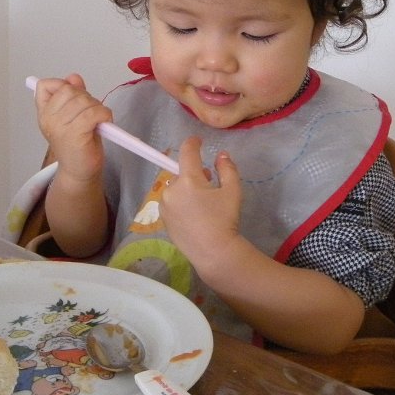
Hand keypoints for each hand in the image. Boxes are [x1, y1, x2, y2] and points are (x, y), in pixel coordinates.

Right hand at [34, 73, 112, 181]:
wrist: (79, 171)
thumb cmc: (78, 144)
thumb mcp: (74, 115)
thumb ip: (73, 95)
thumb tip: (73, 77)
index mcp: (44, 113)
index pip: (45, 85)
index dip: (62, 85)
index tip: (74, 98)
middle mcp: (48, 119)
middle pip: (69, 90)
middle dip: (86, 97)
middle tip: (91, 113)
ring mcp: (60, 127)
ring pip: (83, 100)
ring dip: (97, 107)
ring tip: (97, 120)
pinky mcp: (75, 135)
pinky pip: (93, 113)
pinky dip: (104, 114)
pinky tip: (104, 123)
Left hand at [158, 136, 242, 267]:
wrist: (213, 252)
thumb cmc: (224, 220)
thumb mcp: (232, 191)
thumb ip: (227, 169)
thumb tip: (221, 155)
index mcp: (188, 180)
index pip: (186, 152)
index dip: (192, 143)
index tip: (198, 141)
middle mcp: (171, 189)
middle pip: (181, 173)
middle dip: (194, 174)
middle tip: (209, 184)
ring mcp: (164, 205)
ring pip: (175, 188)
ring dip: (186, 188)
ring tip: (201, 204)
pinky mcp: (162, 218)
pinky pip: (171, 202)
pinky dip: (180, 202)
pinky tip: (193, 216)